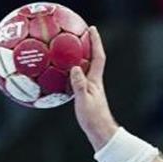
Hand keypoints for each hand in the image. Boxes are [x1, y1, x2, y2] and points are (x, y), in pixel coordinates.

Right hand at [70, 26, 119, 150]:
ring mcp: (91, 88)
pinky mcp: (86, 94)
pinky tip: (62, 71)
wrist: (100, 132)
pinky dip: (72, 70)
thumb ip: (79, 85)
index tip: (92, 29)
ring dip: (80, 55)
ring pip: (85, 67)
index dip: (96, 42)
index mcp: (95, 80)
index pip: (98, 57)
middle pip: (92, 58)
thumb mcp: (84, 101)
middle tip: (79, 32)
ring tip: (68, 46)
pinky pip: (78, 77)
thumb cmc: (93, 118)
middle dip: (87, 44)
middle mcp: (95, 81)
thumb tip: (75, 68)